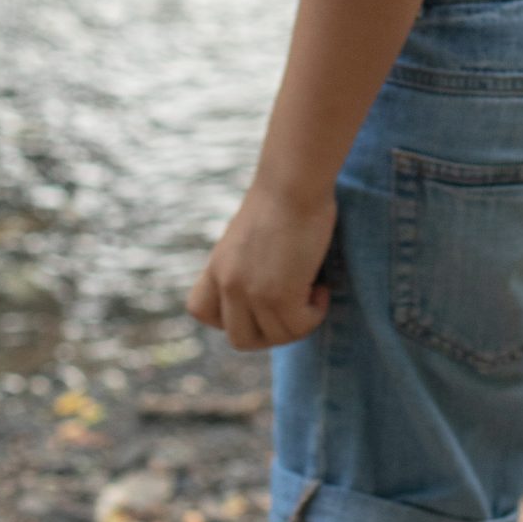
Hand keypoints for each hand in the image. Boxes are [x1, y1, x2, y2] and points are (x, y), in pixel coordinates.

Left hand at [187, 181, 336, 350]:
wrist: (294, 181)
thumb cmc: (283, 196)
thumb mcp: (250, 235)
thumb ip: (247, 264)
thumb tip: (271, 285)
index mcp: (217, 266)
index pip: (200, 311)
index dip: (228, 317)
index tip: (257, 302)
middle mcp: (229, 284)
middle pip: (240, 339)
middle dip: (270, 332)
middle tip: (294, 308)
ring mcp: (252, 292)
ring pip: (277, 337)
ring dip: (300, 322)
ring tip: (314, 290)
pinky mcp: (279, 295)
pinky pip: (300, 326)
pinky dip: (316, 314)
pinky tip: (322, 288)